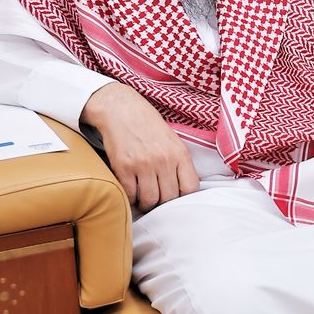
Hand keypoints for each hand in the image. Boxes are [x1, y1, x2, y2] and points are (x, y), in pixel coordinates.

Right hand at [81, 82, 198, 210]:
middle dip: (163, 202)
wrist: (122, 111)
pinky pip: (130, 194)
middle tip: (157, 199)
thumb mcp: (173, 141)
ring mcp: (143, 164)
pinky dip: (130, 197)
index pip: (190, 188)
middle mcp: (164, 160)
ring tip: (144, 198)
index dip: (183, 197)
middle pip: (169, 198)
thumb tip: (183, 190)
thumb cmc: (149, 127)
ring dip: (146, 203)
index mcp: (180, 154)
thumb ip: (180, 163)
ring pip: (150, 200)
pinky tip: (131, 190)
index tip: (175, 196)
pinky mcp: (123, 167)